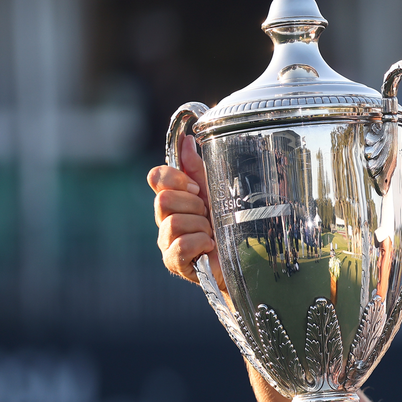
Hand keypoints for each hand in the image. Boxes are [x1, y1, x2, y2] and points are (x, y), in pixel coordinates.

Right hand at [148, 136, 220, 286]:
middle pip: (163, 199)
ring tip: (212, 234)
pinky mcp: (173, 262)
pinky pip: (180, 245)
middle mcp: (164, 218)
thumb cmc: (230, 225)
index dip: (175, 178)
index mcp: (174, 198)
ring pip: (173, 222)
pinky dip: (200, 243)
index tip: (197, 188)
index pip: (156, 177)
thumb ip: (198, 168)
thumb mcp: (217, 192)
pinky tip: (210, 247)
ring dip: (201, 226)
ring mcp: (166, 241)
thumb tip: (186, 140)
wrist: (246, 260)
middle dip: (194, 206)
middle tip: (210, 216)